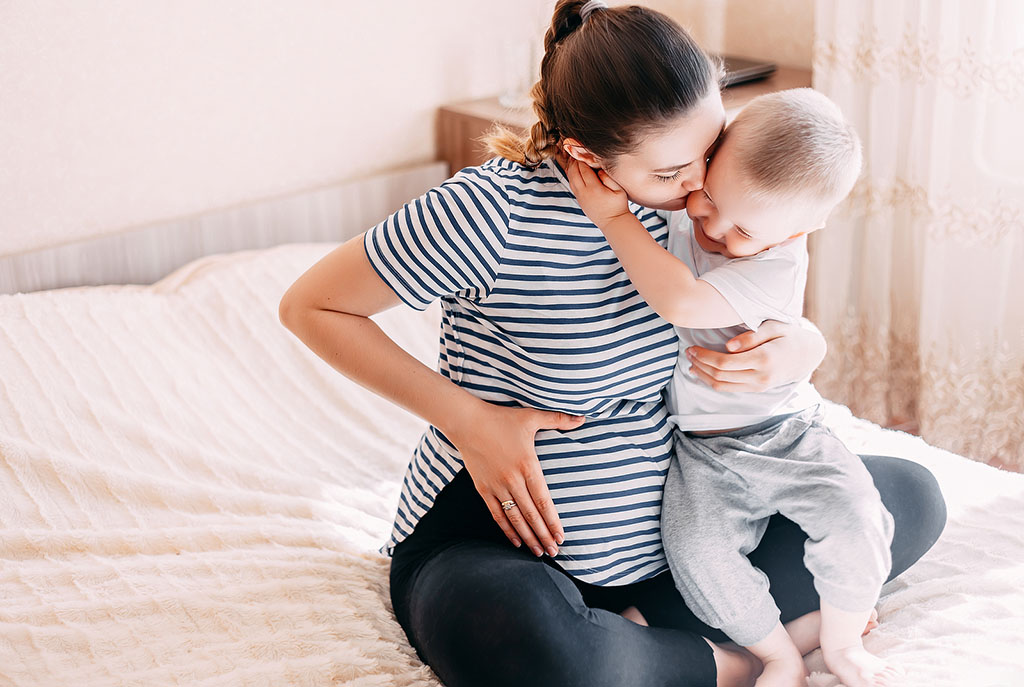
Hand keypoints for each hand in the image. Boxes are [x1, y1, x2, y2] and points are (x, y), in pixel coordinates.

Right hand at [446, 401, 584, 556]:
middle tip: (555, 552)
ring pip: (515, 518)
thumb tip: (582, 417)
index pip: (544, 501)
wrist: (466, 422)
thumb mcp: (531, 416)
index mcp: (528, 465)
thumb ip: (558, 419)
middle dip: (544, 536)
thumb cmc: (501, 419)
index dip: (553, 522)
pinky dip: (507, 529)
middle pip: (532, 515)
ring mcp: (496, 486)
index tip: (562, 537)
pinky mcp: (483, 489)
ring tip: (539, 552)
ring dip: (528, 537)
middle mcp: (513, 480)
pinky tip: (516, 541)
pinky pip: (497, 514)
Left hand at [565, 157, 631, 227]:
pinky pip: (572, 186)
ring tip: (574, 159)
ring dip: (571, 169)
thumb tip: (599, 169)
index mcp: (594, 188)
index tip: (583, 151)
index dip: (582, 159)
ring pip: (571, 179)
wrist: (613, 222)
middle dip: (574, 161)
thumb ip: (608, 177)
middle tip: (576, 152)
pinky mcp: (580, 201)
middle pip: (574, 173)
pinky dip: (571, 176)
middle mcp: (584, 193)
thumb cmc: (618, 205)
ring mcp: (580, 198)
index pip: (583, 169)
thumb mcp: (618, 189)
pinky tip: (575, 171)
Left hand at [685, 320, 826, 391]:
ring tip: (691, 362)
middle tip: (688, 352)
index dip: (705, 357)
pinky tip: (703, 372)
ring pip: (722, 386)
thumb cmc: (789, 334)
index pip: (725, 363)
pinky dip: (712, 382)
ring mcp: (759, 386)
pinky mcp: (757, 389)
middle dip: (700, 365)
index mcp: (764, 359)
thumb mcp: (774, 326)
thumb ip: (751, 336)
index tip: (692, 347)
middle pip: (720, 376)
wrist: (808, 354)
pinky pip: (729, 389)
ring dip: (703, 375)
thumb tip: (728, 346)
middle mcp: (761, 377)